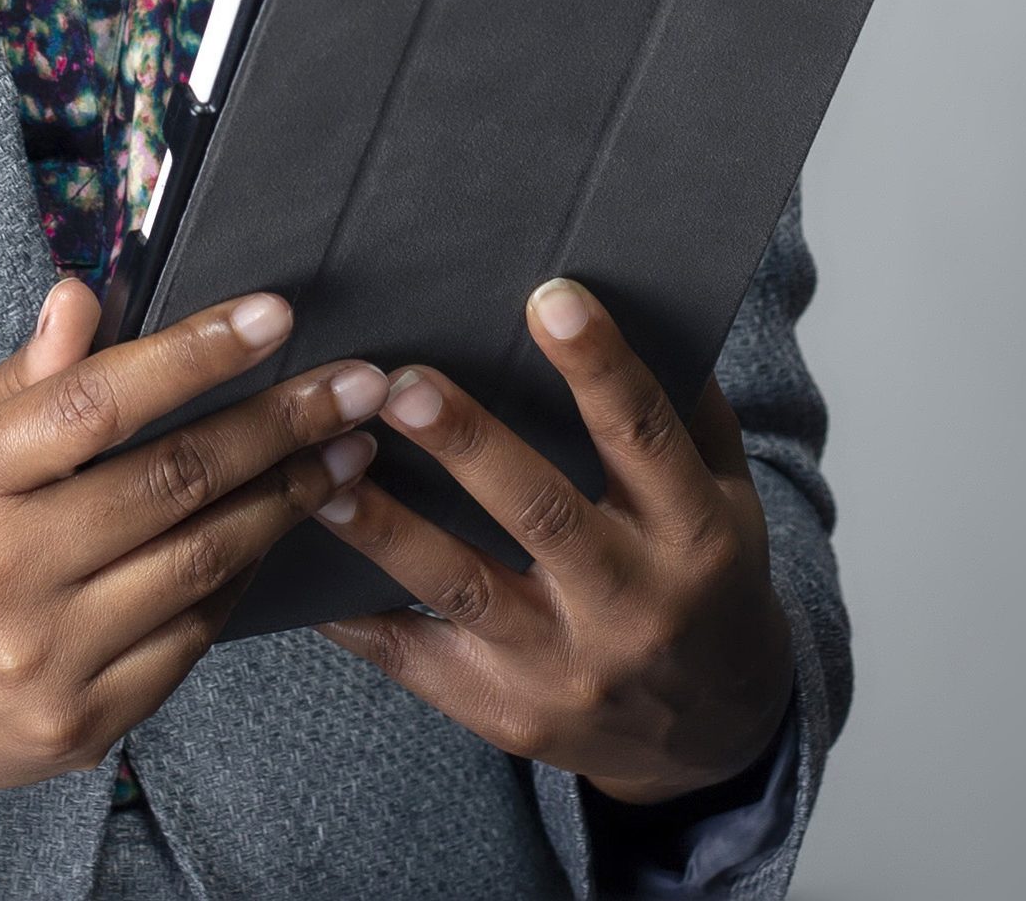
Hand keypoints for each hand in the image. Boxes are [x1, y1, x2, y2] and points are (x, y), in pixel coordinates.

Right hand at [0, 279, 387, 852]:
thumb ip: (25, 375)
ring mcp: (43, 659)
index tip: (273, 314)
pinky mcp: (80, 725)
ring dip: (285, 497)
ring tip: (344, 449)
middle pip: (169, 482)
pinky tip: (279, 526)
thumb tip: (84, 292)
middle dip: (277, 424)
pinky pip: (192, 638)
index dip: (194, 353)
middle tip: (354, 383)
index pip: (96, 404)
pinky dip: (244, 575)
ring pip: (199, 562)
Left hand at [311, 279, 792, 804]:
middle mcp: (632, 603)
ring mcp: (567, 667)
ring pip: (463, 586)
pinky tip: (297, 564)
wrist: (713, 736)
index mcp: (695, 534)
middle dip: (468, 446)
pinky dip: (355, 616)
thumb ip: (686, 406)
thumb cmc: (705, 579)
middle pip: (542, 513)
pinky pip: (418, 659)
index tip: (549, 296)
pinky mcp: (509, 713)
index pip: (645, 436)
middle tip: (401, 383)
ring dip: (386, 525)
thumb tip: (634, 290)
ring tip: (322, 463)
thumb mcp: (727, 494)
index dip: (600, 365)